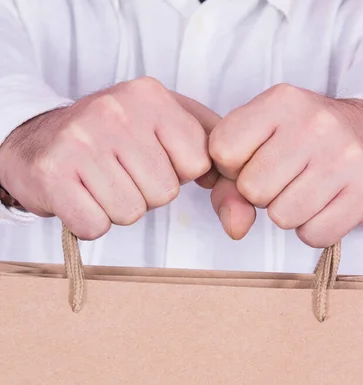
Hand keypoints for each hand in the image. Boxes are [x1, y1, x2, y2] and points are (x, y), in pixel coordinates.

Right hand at [0, 77, 215, 238]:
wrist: (39, 141)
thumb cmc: (112, 140)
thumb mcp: (164, 122)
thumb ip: (209, 144)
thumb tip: (238, 190)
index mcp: (150, 96)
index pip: (198, 163)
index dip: (176, 173)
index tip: (151, 159)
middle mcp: (115, 110)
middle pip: (164, 192)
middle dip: (145, 193)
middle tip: (119, 173)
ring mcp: (81, 141)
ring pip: (130, 212)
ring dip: (117, 208)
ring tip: (98, 183)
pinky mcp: (54, 174)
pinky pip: (95, 226)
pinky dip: (90, 222)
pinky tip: (80, 197)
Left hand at [209, 84, 362, 246]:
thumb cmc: (308, 142)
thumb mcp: (264, 139)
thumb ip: (229, 180)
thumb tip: (235, 227)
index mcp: (282, 101)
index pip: (222, 150)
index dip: (232, 168)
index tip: (254, 161)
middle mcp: (315, 123)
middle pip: (252, 189)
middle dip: (262, 194)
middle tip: (285, 179)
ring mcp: (345, 157)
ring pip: (282, 217)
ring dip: (288, 213)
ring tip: (306, 191)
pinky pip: (314, 235)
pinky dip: (314, 229)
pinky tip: (325, 205)